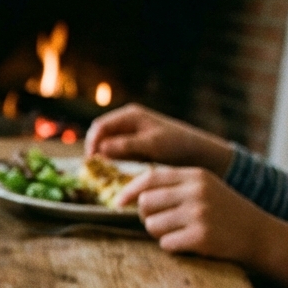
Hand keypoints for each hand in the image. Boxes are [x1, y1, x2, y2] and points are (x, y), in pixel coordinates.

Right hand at [85, 103, 234, 173]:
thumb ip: (126, 145)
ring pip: (106, 144)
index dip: (92, 142)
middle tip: (94, 168)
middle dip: (95, 149)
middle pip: (100, 134)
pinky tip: (115, 170)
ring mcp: (129, 133)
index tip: (91, 160)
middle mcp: (127, 121)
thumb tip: (101, 149)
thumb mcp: (152, 144)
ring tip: (103, 171)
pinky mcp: (133, 145)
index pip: (100, 126)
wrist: (197, 151)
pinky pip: (115, 151)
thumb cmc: (176, 144)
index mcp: (130, 115)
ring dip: (102, 156)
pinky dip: (112, 160)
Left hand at [115, 167, 287, 287]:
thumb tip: (132, 194)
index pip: (150, 177)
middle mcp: (196, 191)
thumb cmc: (225, 213)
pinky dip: (173, 247)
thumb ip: (174, 187)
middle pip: (145, 203)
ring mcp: (199, 213)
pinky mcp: (201, 236)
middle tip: (165, 224)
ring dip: (160, 234)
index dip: (129, 190)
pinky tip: (191, 244)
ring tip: (182, 233)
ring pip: (152, 225)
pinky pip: (166, 244)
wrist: (260, 235)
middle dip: (147, 216)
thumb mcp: (205, 189)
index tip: (118, 203)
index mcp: (196, 176)